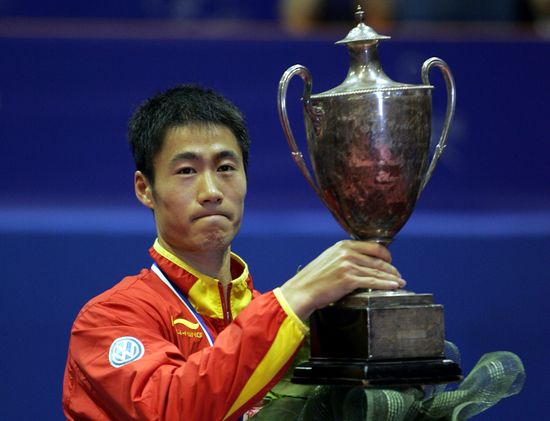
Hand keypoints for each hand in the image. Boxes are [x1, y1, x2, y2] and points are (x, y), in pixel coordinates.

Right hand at [280, 240, 405, 319]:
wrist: (302, 291)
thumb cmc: (314, 279)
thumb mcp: (329, 259)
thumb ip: (345, 256)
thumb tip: (363, 261)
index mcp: (342, 245)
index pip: (373, 247)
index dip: (385, 255)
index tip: (390, 262)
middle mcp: (346, 253)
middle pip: (378, 260)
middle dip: (391, 269)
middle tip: (398, 275)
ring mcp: (348, 265)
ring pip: (377, 271)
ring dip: (392, 278)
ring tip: (400, 282)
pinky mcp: (348, 279)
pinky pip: (373, 282)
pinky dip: (386, 284)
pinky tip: (393, 286)